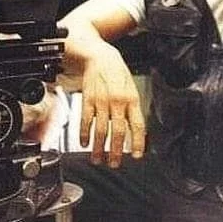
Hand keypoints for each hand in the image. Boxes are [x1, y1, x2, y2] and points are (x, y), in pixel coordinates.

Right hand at [80, 43, 145, 167]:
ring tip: (98, 159)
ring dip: (98, 148)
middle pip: (117, 132)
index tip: (137, 155)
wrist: (100, 58)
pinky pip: (85, 121)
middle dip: (116, 151)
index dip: (137, 142)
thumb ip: (132, 109)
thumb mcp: (131, 89)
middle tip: (114, 163)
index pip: (137, 125)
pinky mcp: (87, 100)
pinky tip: (84, 143)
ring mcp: (101, 102)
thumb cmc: (118, 74)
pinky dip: (84, 134)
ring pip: (100, 130)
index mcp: (132, 100)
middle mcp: (117, 102)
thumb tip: (135, 131)